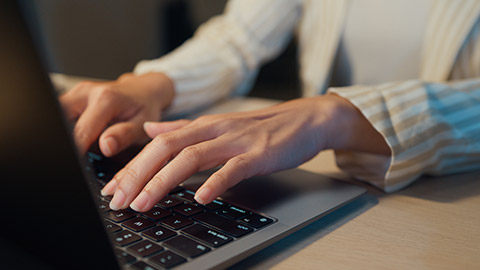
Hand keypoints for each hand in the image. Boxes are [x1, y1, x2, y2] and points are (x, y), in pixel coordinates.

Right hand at [60, 72, 173, 155]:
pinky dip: (65, 126)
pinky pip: (61, 112)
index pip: (81, 131)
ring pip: (57, 113)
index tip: (76, 164)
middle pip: (60, 117)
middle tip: (74, 154)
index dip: (76, 150)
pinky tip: (76, 137)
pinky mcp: (74, 95)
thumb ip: (124, 136)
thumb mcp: (142, 125)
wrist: (144, 90)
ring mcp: (78, 92)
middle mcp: (88, 92)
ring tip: (77, 146)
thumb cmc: (145, 109)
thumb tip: (106, 147)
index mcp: (106, 99)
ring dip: (63, 131)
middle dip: (63, 138)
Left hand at [101, 94, 389, 210]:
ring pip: (192, 157)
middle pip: (166, 149)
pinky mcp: (258, 153)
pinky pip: (233, 168)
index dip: (132, 166)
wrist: (305, 118)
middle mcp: (214, 129)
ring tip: (145, 203)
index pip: (157, 144)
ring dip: (164, 181)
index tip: (113, 190)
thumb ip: (183, 129)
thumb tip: (150, 131)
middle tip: (119, 201)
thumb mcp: (217, 125)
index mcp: (202, 125)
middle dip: (138, 175)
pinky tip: (200, 198)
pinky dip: (215, 182)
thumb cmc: (262, 127)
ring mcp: (236, 140)